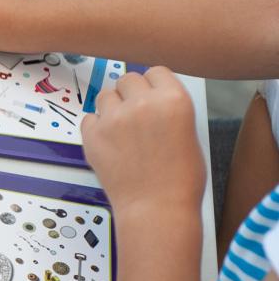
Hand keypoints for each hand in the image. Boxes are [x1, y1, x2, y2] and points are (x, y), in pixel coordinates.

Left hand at [79, 67, 202, 213]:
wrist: (157, 208)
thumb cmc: (179, 179)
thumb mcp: (189, 133)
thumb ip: (168, 109)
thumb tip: (152, 96)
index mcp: (174, 100)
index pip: (155, 71)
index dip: (153, 84)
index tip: (151, 93)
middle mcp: (142, 103)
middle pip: (127, 79)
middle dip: (131, 93)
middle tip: (136, 113)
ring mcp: (113, 118)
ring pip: (106, 95)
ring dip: (113, 107)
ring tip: (123, 130)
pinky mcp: (91, 134)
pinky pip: (89, 117)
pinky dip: (97, 126)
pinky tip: (111, 143)